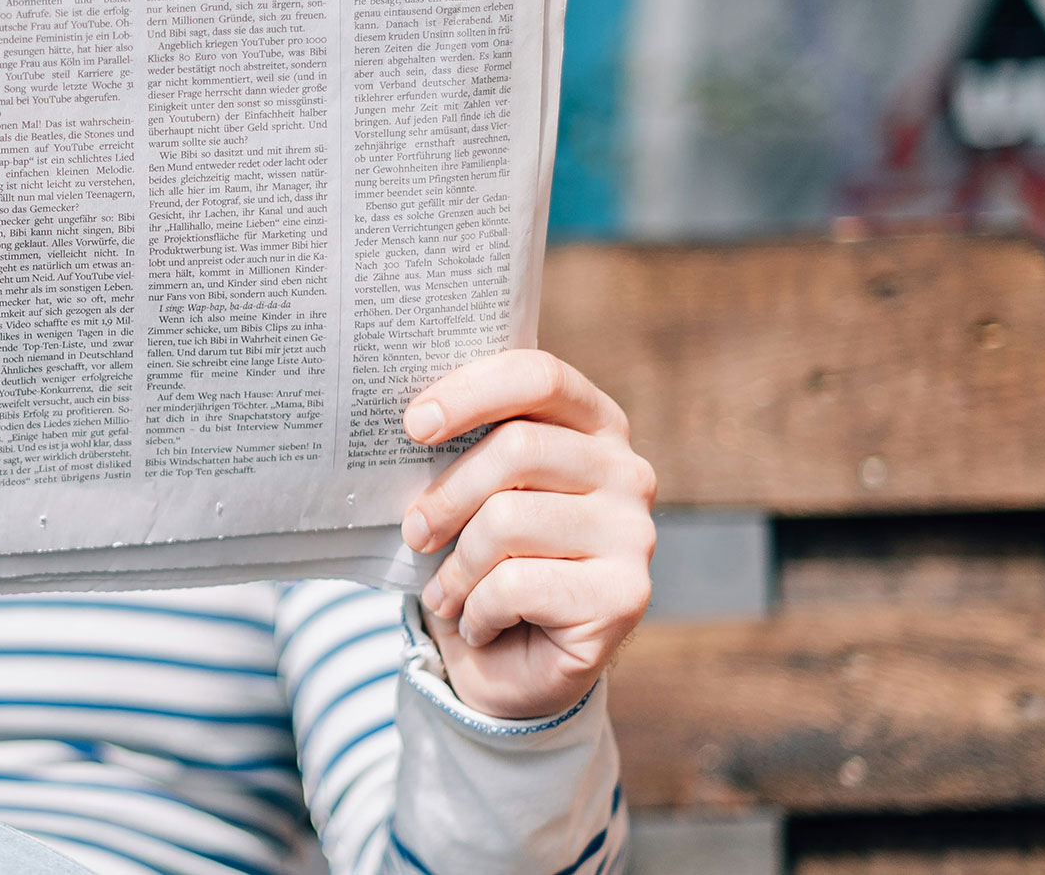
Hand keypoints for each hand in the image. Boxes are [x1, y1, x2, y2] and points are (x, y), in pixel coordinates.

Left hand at [400, 349, 655, 719]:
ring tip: (446, 592)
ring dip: (458, 566)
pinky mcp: (625, 596)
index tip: (413, 425)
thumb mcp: (470, 494)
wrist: (512, 667)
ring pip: (509, 520)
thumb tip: (409, 420)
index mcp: (593, 425)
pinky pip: (517, 583)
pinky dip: (477, 610)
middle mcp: (627, 471)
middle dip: (447, 495)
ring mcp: (635, 534)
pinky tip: (479, 624)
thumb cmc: (485, 562)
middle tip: (414, 533)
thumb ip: (460, 448)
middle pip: (518, 448)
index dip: (472, 392)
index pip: (540, 377)